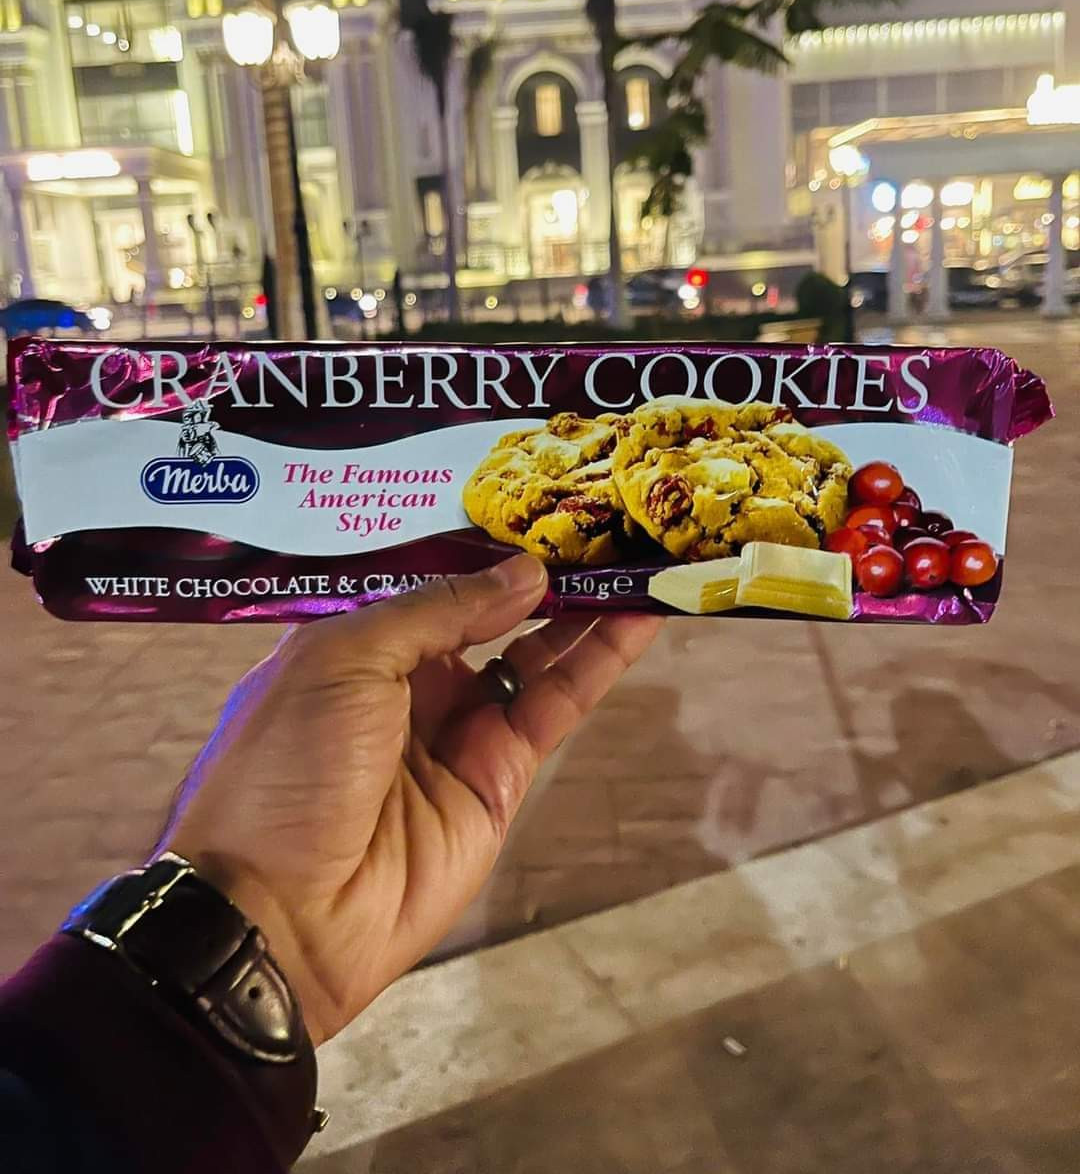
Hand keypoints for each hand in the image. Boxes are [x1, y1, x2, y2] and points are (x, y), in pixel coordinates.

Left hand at [160, 555, 660, 1044]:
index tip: (537, 503)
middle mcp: (407, 682)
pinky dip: (597, 663)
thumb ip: (437, 611)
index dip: (481, 547)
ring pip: (534, 655)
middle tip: (603, 521)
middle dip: (541, 573)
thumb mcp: (345, 660)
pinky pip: (554, 708)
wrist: (283, 912)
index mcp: (353, 646)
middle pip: (488, 615)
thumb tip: (525, 573)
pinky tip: (636, 617)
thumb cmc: (290, 763)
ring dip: (583, 608)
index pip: (430, 584)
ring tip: (636, 554)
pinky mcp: (501, 778)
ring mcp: (458, 730)